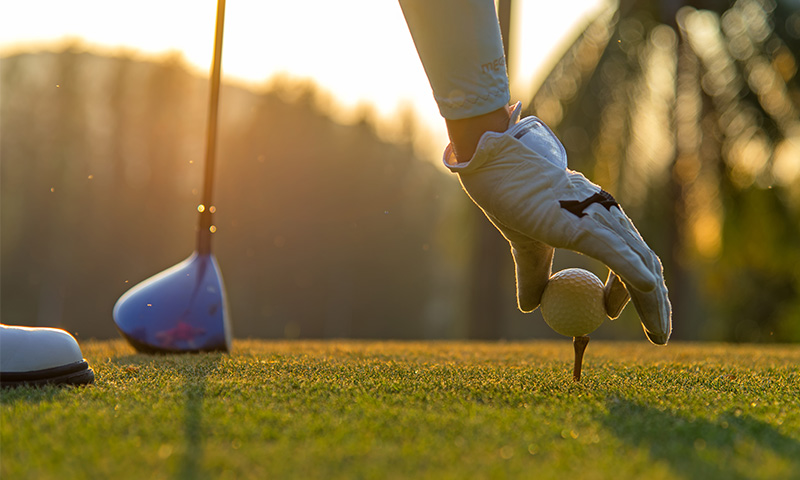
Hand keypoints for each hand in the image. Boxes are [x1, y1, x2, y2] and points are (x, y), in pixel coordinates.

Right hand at [444, 108, 670, 343]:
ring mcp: (600, 218)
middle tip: (658, 338)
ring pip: (638, 265)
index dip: (630, 292)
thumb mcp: (526, 246)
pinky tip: (647, 290)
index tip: (610, 314)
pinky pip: (615, 253)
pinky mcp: (584, 223)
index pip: (631, 259)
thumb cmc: (511, 198)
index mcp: (598, 220)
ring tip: (658, 336)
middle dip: (657, 305)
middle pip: (645, 265)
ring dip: (652, 303)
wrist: (496, 167)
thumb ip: (533, 275)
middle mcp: (608, 217)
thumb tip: (530, 307)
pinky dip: (633, 273)